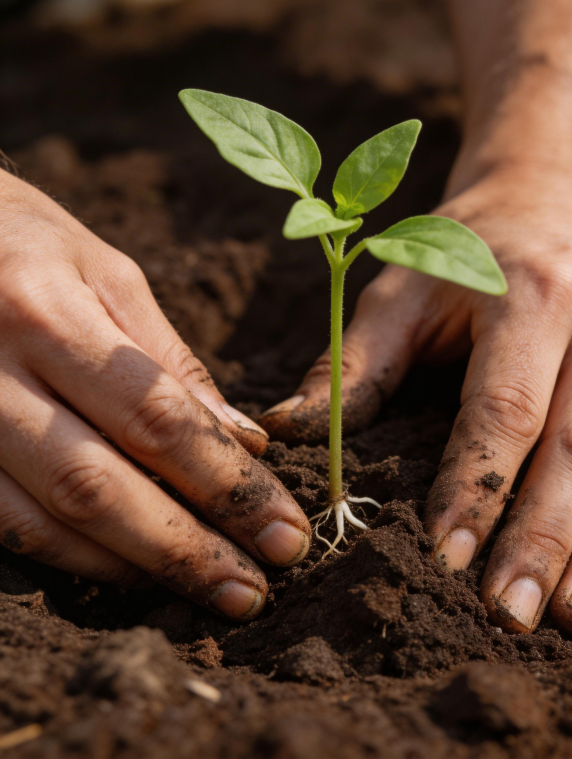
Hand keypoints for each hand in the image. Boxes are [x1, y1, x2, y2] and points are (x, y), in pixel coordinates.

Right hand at [0, 170, 310, 619]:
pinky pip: (5, 525)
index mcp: (46, 312)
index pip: (156, 418)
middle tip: (255, 589)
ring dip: (134, 566)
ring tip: (209, 587)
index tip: (284, 530)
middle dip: (186, 548)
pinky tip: (132, 570)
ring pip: (46, 521)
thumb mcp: (109, 273)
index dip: (226, 483)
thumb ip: (170, 361)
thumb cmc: (28, 243)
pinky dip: (74, 558)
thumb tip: (242, 440)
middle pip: (99, 485)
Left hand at [264, 167, 571, 634]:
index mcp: (535, 295)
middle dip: (544, 540)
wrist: (561, 198)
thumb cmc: (470, 249)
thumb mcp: (403, 288)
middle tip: (513, 616)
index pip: (505, 410)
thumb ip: (351, 364)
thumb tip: (283, 432)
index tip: (446, 560)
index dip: (476, 488)